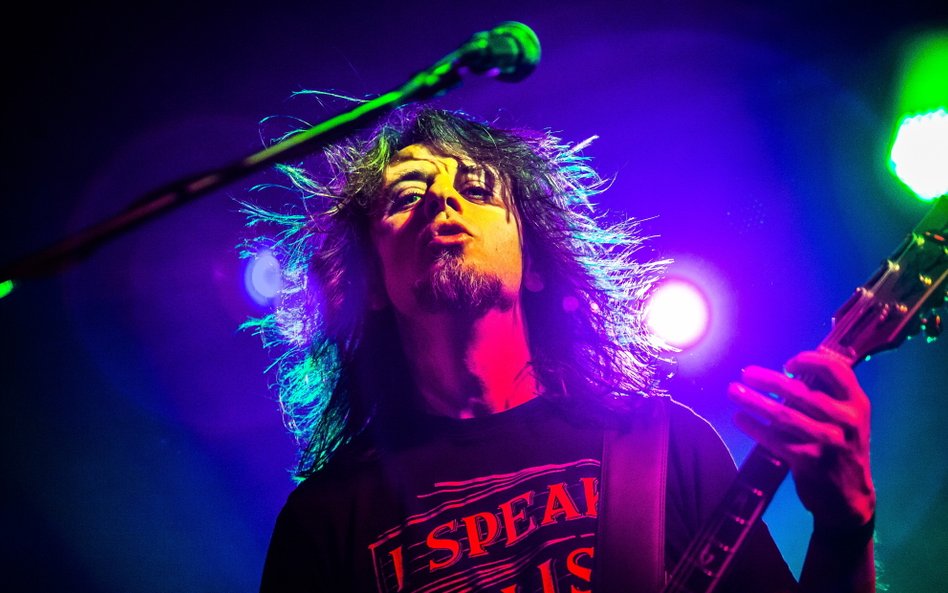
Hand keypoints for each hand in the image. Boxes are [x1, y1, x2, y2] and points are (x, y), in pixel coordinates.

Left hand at [727, 350, 875, 529]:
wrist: (850, 497)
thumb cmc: (841, 449)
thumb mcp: (848, 419)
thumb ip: (827, 396)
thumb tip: (787, 372)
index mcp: (856, 403)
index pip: (835, 370)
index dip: (809, 361)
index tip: (787, 363)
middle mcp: (845, 420)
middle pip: (800, 391)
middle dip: (767, 380)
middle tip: (746, 373)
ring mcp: (827, 441)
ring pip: (782, 414)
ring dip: (753, 401)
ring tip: (733, 390)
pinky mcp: (808, 460)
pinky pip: (774, 438)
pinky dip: (753, 426)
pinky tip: (739, 418)